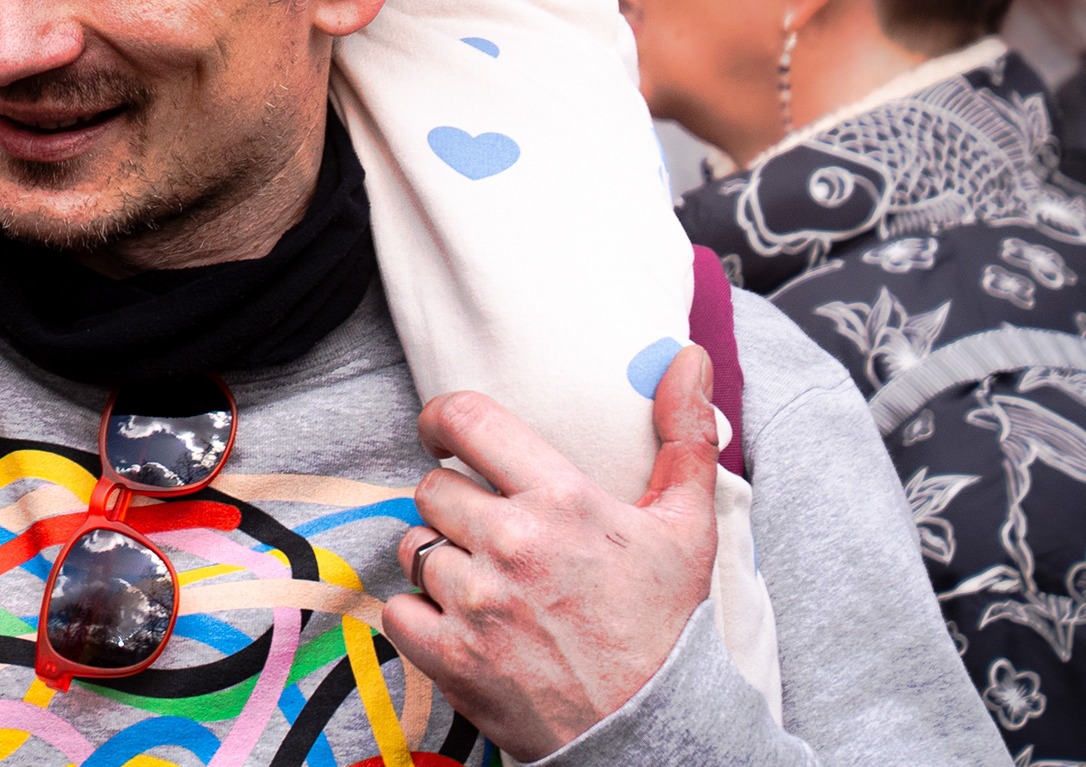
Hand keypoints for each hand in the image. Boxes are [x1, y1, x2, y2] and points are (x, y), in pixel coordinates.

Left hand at [377, 347, 718, 760]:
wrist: (656, 730)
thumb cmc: (666, 625)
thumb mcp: (686, 526)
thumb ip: (683, 434)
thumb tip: (687, 356)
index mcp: (560, 500)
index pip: (465, 420)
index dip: (441, 419)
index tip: (444, 435)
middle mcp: (511, 543)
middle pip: (431, 488)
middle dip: (454, 506)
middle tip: (490, 533)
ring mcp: (477, 602)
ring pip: (412, 546)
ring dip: (437, 560)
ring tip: (484, 583)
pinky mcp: (453, 657)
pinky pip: (398, 609)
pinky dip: (420, 617)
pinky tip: (462, 624)